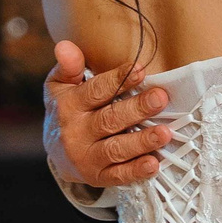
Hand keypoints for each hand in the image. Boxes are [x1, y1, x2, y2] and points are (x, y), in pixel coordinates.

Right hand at [43, 38, 169, 189]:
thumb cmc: (67, 110)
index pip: (95, 91)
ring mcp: (86, 157)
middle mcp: (76, 132)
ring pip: (116, 149)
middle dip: (136, 109)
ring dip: (141, 141)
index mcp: (69, 105)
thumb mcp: (60, 86)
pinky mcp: (98, 177)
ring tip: (165, 132)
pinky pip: (118, 176)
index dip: (117, 80)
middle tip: (160, 98)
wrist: (57, 153)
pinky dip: (136, 171)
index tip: (140, 69)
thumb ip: (68, 66)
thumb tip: (65, 46)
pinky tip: (154, 164)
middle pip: (109, 120)